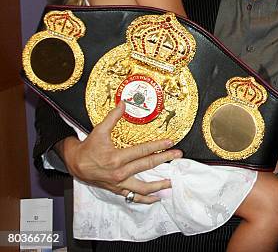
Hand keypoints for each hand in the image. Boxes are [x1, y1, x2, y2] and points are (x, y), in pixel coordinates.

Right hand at [57, 102, 182, 203]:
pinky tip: (157, 198)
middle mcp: (119, 173)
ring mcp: (119, 183)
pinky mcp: (117, 189)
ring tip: (172, 182)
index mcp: (116, 158)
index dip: (158, 146)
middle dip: (165, 160)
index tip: (171, 142)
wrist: (75, 164)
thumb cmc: (88, 148)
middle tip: (178, 155)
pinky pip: (134, 197)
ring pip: (143, 187)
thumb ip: (113, 117)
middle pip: (147, 166)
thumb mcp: (99, 131)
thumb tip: (123, 104)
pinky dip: (146, 199)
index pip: (142, 151)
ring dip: (159, 185)